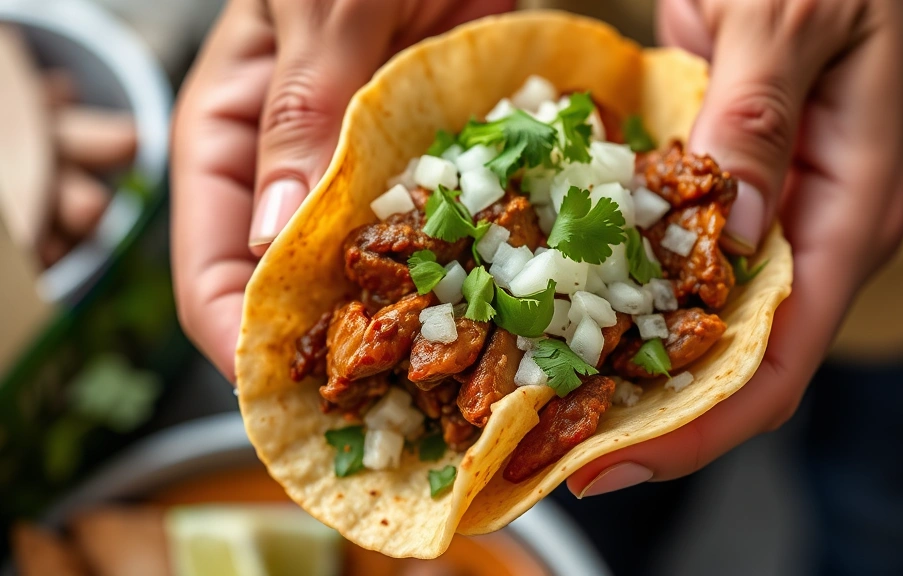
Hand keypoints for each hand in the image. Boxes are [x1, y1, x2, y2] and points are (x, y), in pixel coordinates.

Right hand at [171, 0, 512, 379]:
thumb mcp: (320, 2)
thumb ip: (300, 109)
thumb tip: (274, 241)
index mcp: (238, 137)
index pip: (214, 271)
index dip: (248, 344)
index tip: (297, 398)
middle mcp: (304, 168)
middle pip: (302, 295)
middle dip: (342, 357)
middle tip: (399, 411)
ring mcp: (378, 169)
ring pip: (382, 275)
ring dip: (416, 326)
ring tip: (464, 377)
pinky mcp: (444, 159)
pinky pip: (454, 229)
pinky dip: (476, 267)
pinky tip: (513, 304)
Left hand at [567, 0, 902, 496]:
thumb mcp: (794, 18)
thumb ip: (761, 119)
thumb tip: (740, 229)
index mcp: (847, 210)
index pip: (777, 362)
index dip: (693, 429)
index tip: (607, 464)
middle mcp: (804, 232)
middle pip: (726, 365)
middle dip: (641, 417)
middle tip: (546, 448)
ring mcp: (759, 211)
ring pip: (691, 320)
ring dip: (616, 364)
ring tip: (534, 398)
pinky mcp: (716, 183)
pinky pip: (665, 257)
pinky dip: (613, 289)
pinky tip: (552, 309)